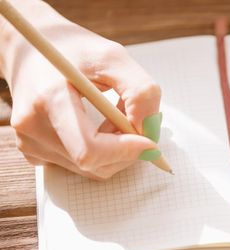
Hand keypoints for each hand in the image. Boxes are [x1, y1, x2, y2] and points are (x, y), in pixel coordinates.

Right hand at [0, 0, 159, 179]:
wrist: (30, 50)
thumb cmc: (73, 50)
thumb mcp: (114, 57)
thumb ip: (140, 92)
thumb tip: (150, 130)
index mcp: (49, 98)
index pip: (89, 149)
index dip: (126, 151)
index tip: (150, 142)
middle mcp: (33, 126)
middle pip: (94, 164)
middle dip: (126, 150)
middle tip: (133, 122)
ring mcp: (29, 142)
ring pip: (92, 169)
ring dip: (115, 150)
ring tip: (111, 117)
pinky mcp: (32, 152)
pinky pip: (79, 168)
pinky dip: (99, 154)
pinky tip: (93, 127)